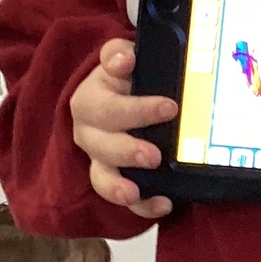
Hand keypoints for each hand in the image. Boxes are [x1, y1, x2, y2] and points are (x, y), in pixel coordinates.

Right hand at [70, 39, 175, 219]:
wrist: (115, 94)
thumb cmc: (122, 77)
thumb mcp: (119, 59)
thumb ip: (118, 55)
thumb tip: (125, 59)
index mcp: (90, 102)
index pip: (106, 107)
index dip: (136, 110)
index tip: (170, 107)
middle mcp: (90, 133)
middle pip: (102, 146)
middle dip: (127, 151)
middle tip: (154, 156)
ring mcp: (100, 159)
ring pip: (102, 178)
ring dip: (118, 187)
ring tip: (135, 193)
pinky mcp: (114, 180)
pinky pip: (124, 199)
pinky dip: (142, 207)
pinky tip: (164, 204)